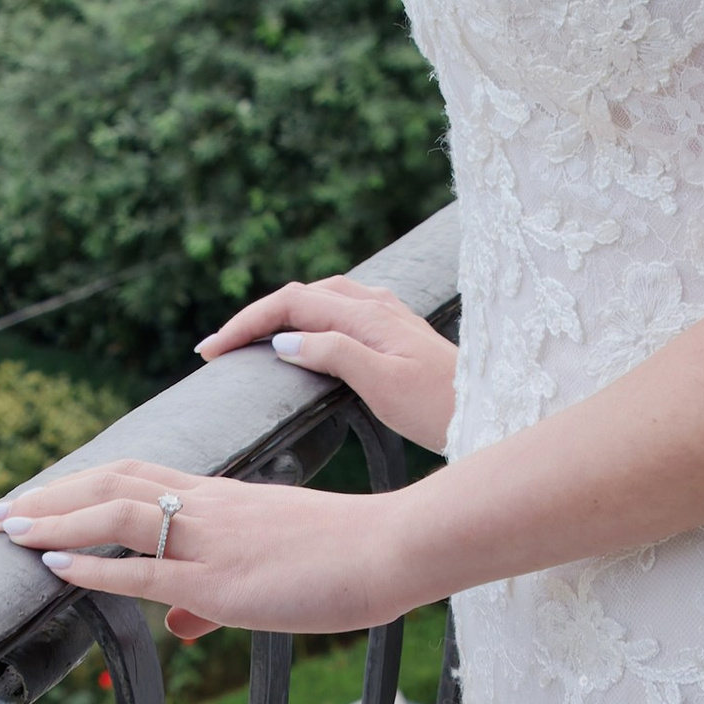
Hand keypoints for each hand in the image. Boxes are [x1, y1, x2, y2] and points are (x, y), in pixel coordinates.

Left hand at [0, 461, 422, 643]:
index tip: (38, 495)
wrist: (393, 549)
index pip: (135, 473)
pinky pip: (145, 568)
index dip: (80, 482)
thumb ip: (214, 596)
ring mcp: (212, 540)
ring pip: (116, 514)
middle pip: (111, 481)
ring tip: (6, 530)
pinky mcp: (222, 580)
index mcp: (221, 497)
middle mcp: (208, 506)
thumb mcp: (273, 566)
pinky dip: (94, 565)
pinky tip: (55, 566)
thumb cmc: (345, 557)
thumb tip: (177, 624)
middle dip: (49, 496)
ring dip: (55, 521)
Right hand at [195, 277, 457, 450]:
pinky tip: (303, 338)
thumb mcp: (383, 384)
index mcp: (366, 314)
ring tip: (250, 341)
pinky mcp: (393, 329)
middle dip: (256, 317)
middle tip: (218, 349)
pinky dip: (307, 319)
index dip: (247, 323)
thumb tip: (285, 340)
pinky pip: (338, 310)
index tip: (212, 350)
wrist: (491, 408)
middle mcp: (374, 304)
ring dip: (280, 315)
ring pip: (319, 299)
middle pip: (300, 296)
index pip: (291, 304)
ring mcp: (386, 313)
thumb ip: (334, 353)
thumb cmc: (439, 405)